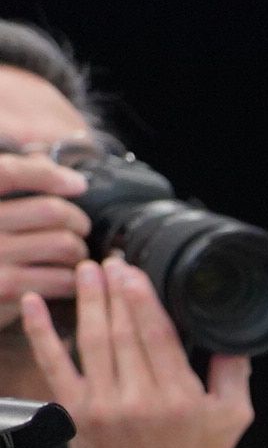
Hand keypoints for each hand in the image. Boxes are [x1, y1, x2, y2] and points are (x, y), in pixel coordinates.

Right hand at [0, 150, 87, 316]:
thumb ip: (10, 182)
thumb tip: (43, 158)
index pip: (8, 172)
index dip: (47, 174)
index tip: (77, 184)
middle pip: (51, 211)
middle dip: (78, 221)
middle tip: (80, 230)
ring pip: (64, 244)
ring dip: (80, 252)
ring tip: (75, 256)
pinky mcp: (6, 289)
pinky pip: (63, 278)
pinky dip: (75, 279)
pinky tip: (69, 279)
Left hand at [18, 257, 247, 447]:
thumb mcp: (235, 417)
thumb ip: (234, 373)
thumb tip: (232, 337)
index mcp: (178, 398)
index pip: (156, 335)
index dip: (141, 298)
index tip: (132, 270)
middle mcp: (139, 400)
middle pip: (122, 332)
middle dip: (113, 290)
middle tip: (108, 260)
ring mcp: (102, 406)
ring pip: (91, 341)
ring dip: (87, 301)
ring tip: (85, 272)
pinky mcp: (76, 413)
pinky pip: (54, 364)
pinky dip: (42, 332)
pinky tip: (35, 304)